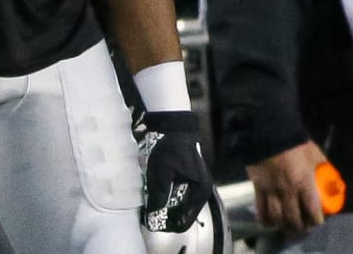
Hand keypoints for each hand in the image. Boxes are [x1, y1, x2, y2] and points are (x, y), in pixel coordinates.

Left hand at [140, 110, 214, 232]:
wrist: (175, 127)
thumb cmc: (169, 147)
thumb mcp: (161, 171)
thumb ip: (158, 194)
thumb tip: (152, 215)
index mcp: (199, 191)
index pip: (185, 221)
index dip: (168, 226)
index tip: (152, 223)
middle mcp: (203, 191)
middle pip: (184, 216)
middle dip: (166, 218)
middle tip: (149, 215)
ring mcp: (198, 186)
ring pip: (182, 208)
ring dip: (168, 209)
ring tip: (152, 205)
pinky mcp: (192, 181)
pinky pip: (182, 198)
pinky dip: (170, 200)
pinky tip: (158, 195)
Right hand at [246, 140, 326, 235]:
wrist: (269, 131)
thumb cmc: (296, 143)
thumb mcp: (316, 155)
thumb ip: (325, 171)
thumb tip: (335, 185)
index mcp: (304, 183)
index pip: (313, 212)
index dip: (316, 221)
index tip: (317, 221)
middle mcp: (288, 191)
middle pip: (294, 220)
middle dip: (300, 228)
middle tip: (302, 226)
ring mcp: (271, 190)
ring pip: (277, 218)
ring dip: (283, 226)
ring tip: (287, 226)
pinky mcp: (258, 188)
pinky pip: (261, 210)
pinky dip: (265, 220)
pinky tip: (269, 222)